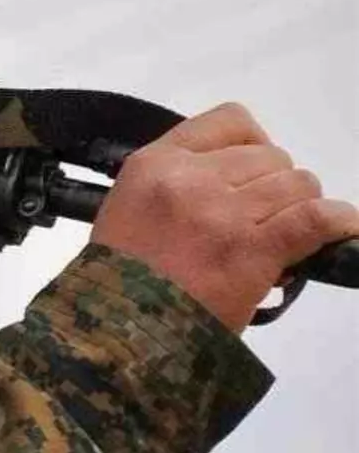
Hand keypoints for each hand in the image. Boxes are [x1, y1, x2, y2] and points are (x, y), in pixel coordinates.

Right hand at [90, 102, 358, 333]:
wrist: (116, 330)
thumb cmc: (117, 276)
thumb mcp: (128, 207)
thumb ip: (176, 182)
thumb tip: (240, 184)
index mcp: (155, 163)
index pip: (230, 122)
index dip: (253, 143)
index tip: (250, 172)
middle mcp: (192, 179)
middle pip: (271, 157)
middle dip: (275, 186)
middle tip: (262, 219)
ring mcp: (224, 213)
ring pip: (298, 184)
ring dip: (299, 208)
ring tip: (284, 235)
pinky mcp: (253, 250)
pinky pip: (315, 219)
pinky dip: (337, 221)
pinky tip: (341, 228)